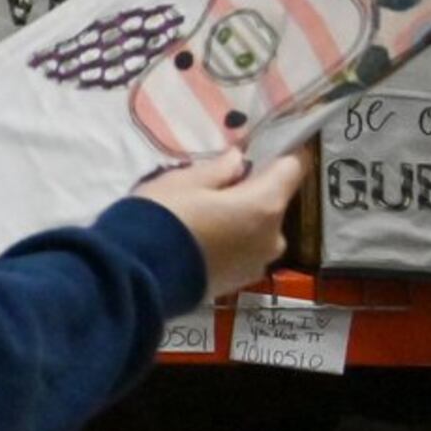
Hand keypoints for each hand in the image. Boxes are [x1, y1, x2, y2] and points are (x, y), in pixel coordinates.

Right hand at [133, 149, 305, 302]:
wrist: (138, 275)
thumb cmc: (164, 217)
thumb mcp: (184, 181)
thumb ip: (219, 169)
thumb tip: (238, 161)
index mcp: (265, 205)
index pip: (293, 168)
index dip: (280, 154)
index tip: (261, 147)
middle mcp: (273, 236)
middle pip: (272, 203)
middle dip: (250, 193)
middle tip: (213, 188)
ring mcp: (258, 263)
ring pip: (257, 230)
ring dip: (239, 221)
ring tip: (202, 220)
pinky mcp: (240, 283)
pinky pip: (243, 252)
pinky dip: (230, 244)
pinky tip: (199, 242)